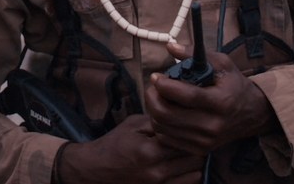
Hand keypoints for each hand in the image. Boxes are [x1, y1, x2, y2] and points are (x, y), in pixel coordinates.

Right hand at [57, 115, 204, 183]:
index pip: (186, 141)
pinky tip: (180, 166)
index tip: (191, 125)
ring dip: (194, 164)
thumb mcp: (132, 125)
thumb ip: (158, 122)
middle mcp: (158, 172)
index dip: (191, 132)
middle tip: (192, 139)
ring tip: (186, 154)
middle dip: (196, 147)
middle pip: (195, 159)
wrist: (97, 169)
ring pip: (196, 175)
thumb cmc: (114, 144)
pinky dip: (189, 176)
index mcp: (150, 151)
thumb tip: (181, 117)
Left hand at [145, 42, 279, 154]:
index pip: (185, 96)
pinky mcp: (199, 149)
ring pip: (162, 127)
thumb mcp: (222, 64)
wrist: (252, 114)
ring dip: (153, 109)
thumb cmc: (234, 85)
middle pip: (167, 114)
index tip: (156, 76)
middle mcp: (213, 125)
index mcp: (221, 102)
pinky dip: (159, 124)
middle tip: (154, 86)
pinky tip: (165, 112)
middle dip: (152, 97)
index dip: (164, 85)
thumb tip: (170, 46)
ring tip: (159, 97)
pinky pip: (166, 138)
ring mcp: (205, 140)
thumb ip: (194, 54)